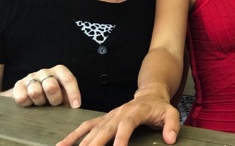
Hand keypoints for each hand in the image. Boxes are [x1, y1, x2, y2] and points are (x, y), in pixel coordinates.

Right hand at [12, 64, 80, 107]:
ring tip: (41, 103)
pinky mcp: (18, 85)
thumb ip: (69, 99)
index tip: (75, 106)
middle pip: (51, 86)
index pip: (68, 79)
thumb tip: (75, 108)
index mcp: (60, 71)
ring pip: (35, 92)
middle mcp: (46, 72)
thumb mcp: (63, 94)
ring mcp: (31, 77)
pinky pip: (22, 97)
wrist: (30, 94)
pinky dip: (27, 104)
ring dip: (39, 102)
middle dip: (54, 99)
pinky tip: (30, 103)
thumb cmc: (52, 95)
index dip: (73, 93)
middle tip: (54, 104)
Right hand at [56, 94, 180, 145]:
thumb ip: (172, 125)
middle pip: (104, 129)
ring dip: (80, 142)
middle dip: (94, 144)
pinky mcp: (103, 119)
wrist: (150, 93)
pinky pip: (86, 127)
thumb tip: (170, 139)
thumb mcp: (171, 113)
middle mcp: (119, 113)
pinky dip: (74, 136)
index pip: (127, 124)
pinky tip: (62, 145)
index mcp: (136, 111)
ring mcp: (109, 116)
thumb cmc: (160, 107)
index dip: (121, 137)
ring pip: (92, 130)